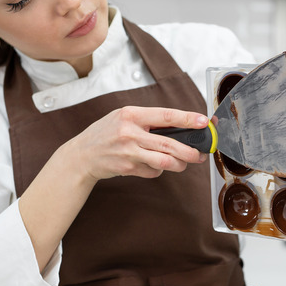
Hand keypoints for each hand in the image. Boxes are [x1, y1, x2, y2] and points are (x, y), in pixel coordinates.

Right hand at [66, 106, 208, 180]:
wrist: (81, 155)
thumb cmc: (105, 134)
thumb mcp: (123, 118)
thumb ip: (148, 121)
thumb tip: (180, 127)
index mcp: (131, 114)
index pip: (166, 115)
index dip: (188, 119)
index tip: (204, 121)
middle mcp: (130, 132)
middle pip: (169, 144)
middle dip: (190, 151)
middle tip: (200, 154)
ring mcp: (128, 151)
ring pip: (165, 161)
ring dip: (179, 164)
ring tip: (183, 163)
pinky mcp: (127, 168)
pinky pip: (153, 171)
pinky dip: (158, 170)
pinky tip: (153, 166)